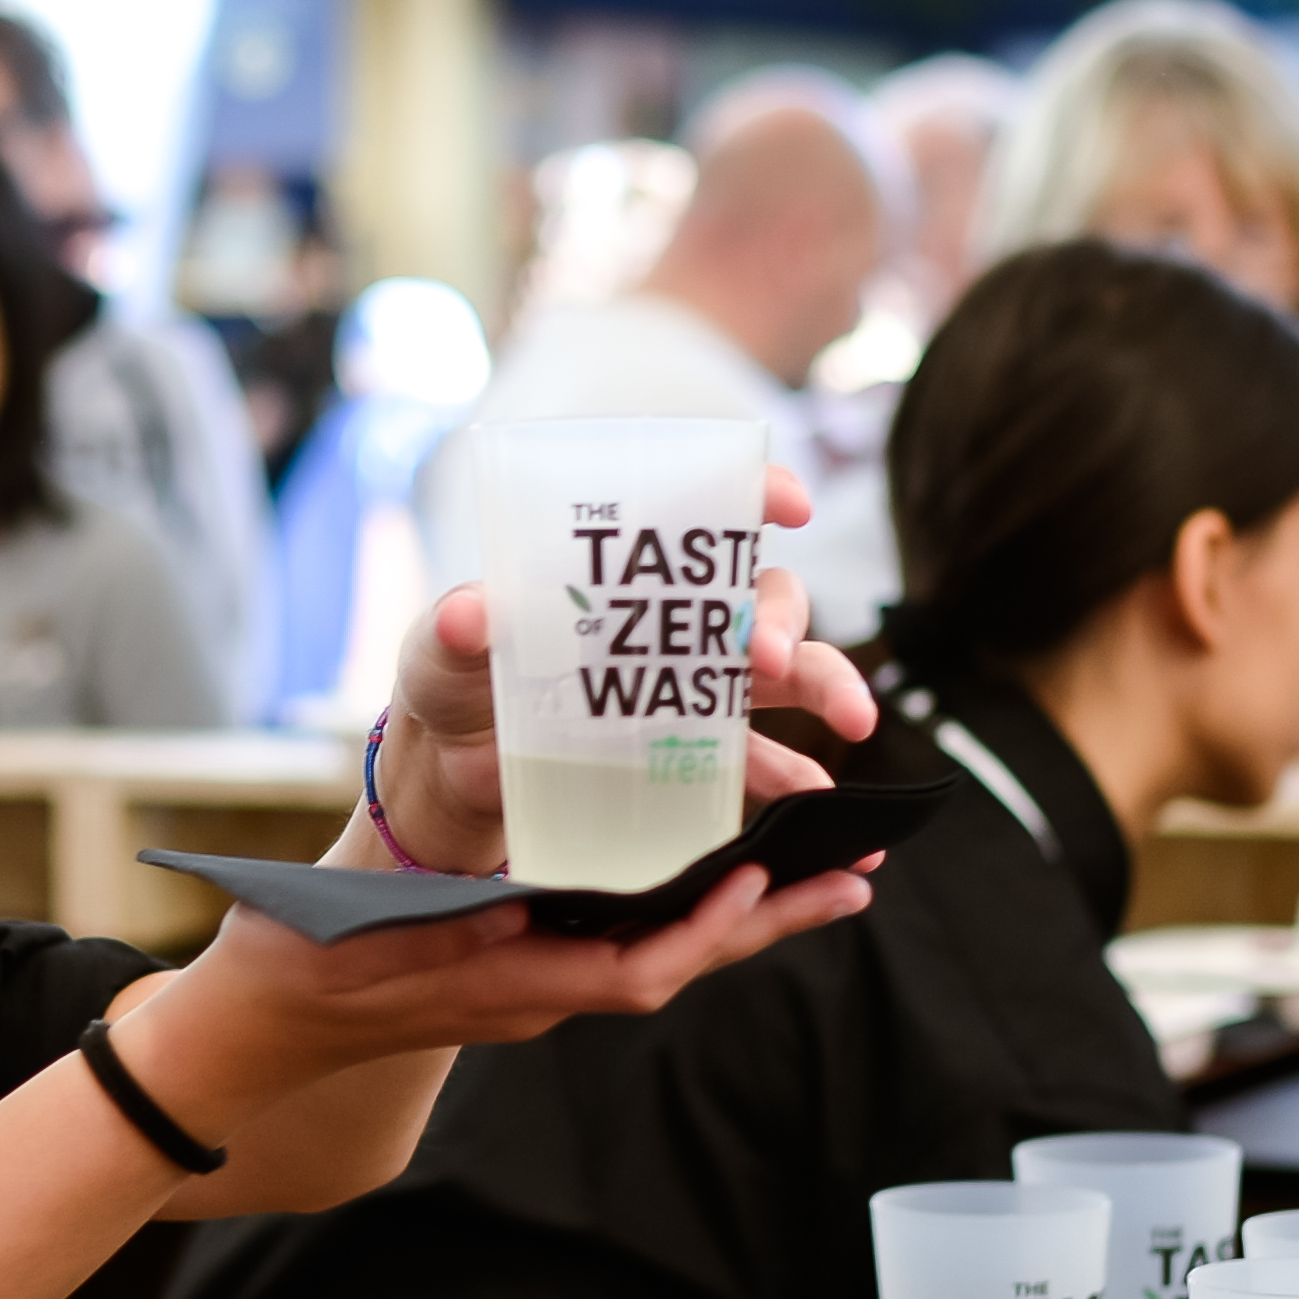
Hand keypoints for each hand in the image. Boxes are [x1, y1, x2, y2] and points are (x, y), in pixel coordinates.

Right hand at [137, 854, 878, 1115]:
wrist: (259, 1023)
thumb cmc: (301, 963)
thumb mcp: (366, 935)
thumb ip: (448, 924)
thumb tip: (525, 908)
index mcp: (514, 984)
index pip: (638, 969)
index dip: (705, 927)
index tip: (759, 877)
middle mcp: (543, 990)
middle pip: (678, 961)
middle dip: (769, 921)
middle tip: (856, 880)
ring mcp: (537, 982)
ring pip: (663, 951)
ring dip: (744, 915)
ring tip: (822, 877)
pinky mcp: (524, 965)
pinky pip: (627, 940)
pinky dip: (684, 909)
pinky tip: (718, 876)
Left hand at [371, 463, 878, 872]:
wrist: (450, 771)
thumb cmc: (453, 679)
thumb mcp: (442, 648)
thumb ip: (456, 628)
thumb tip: (470, 613)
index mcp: (624, 568)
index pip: (705, 514)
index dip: (757, 495)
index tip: (790, 505)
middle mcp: (674, 618)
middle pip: (765, 598)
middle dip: (790, 620)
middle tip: (775, 655)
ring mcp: (690, 686)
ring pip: (786, 674)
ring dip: (828, 688)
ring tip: (856, 721)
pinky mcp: (687, 753)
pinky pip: (757, 759)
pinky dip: (795, 776)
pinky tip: (818, 802)